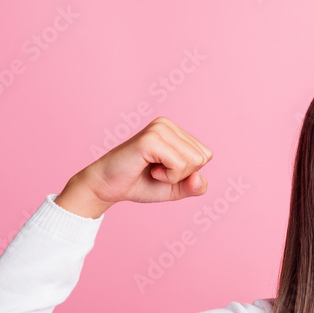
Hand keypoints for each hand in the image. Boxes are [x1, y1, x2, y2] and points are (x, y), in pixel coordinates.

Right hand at [79, 116, 211, 206]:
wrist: (107, 187)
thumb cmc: (140, 184)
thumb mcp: (176, 188)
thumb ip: (195, 186)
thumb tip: (199, 179)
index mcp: (175, 130)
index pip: (205, 155)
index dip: (188, 172)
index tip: (164, 170)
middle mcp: (167, 124)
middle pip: (202, 158)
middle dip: (182, 174)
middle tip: (156, 170)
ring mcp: (159, 128)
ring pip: (194, 161)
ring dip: (174, 175)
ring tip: (152, 169)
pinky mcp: (150, 139)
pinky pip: (179, 165)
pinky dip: (167, 176)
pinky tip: (148, 169)